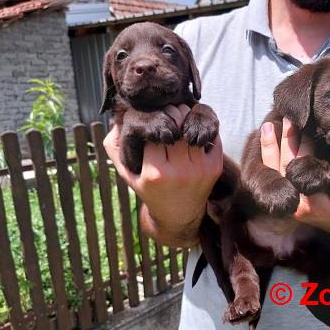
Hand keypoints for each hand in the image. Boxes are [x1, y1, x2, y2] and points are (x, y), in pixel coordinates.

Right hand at [104, 104, 222, 235]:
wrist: (179, 215)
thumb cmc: (151, 190)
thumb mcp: (128, 174)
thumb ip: (116, 148)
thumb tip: (115, 121)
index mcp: (155, 173)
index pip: (153, 132)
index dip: (152, 121)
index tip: (151, 120)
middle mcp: (179, 172)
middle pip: (175, 126)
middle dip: (169, 114)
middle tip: (166, 113)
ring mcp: (199, 170)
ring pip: (192, 128)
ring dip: (185, 118)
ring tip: (179, 118)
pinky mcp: (214, 167)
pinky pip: (212, 136)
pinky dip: (202, 127)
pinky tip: (193, 128)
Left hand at [260, 118, 329, 237]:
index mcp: (312, 204)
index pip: (303, 173)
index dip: (304, 150)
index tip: (307, 130)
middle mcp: (294, 203)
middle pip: (284, 169)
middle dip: (285, 143)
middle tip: (288, 120)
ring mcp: (286, 200)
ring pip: (273, 172)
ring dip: (270, 148)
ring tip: (268, 126)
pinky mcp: (285, 194)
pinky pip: (272, 175)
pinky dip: (268, 156)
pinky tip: (266, 139)